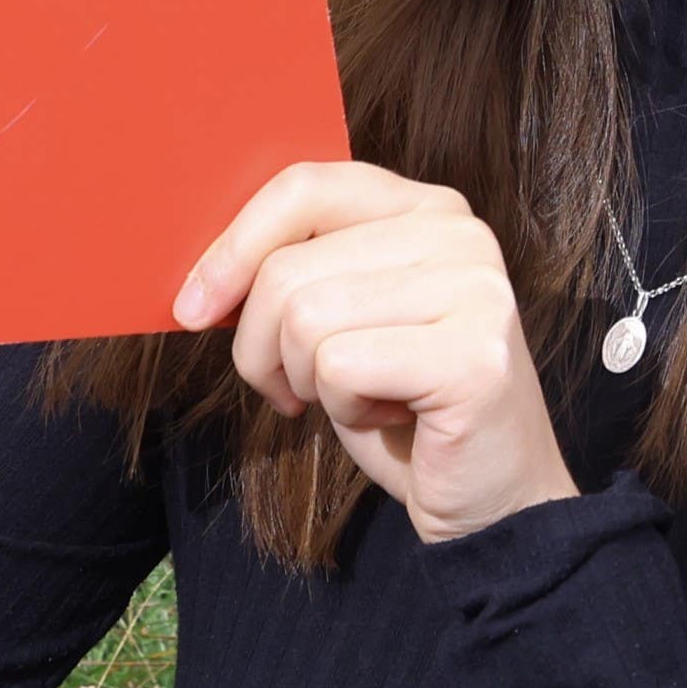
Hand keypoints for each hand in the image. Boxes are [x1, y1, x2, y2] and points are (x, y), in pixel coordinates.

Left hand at [174, 164, 575, 544]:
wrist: (493, 500)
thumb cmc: (405, 410)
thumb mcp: (343, 321)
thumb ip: (298, 271)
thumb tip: (200, 273)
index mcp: (426, 208)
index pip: (304, 187)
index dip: (232, 247)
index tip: (193, 308)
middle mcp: (459, 234)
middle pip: (287, 267)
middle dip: (260, 346)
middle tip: (294, 390)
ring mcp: (475, 290)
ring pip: (305, 318)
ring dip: (307, 381)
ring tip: (358, 400)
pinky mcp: (474, 356)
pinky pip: (340, 368)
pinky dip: (343, 411)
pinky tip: (392, 419)